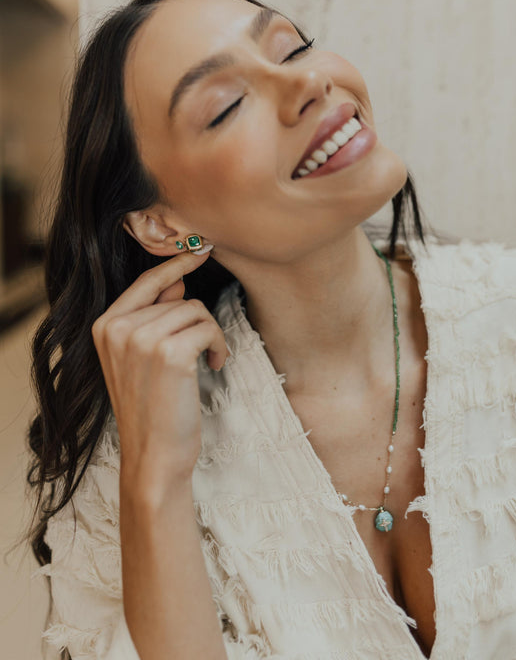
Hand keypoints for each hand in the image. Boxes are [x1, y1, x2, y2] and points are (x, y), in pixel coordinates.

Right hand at [91, 251, 228, 490]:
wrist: (154, 456)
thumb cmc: (152, 410)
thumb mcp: (142, 359)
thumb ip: (153, 317)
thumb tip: (177, 279)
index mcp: (105, 326)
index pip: (146, 281)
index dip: (175, 263)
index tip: (200, 250)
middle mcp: (118, 328)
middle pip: (179, 297)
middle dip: (199, 323)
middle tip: (203, 353)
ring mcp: (141, 339)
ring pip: (196, 310)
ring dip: (211, 335)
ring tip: (206, 362)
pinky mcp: (169, 353)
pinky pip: (208, 328)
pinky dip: (218, 346)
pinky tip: (213, 367)